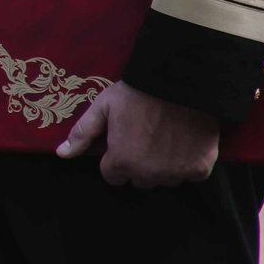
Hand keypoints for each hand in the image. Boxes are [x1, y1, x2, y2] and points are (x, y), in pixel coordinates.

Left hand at [58, 81, 220, 186]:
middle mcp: (149, 174)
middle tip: (145, 139)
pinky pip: (192, 175)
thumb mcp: (102, 108)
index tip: (122, 145)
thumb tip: (62, 153)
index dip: (115, 160)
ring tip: (165, 139)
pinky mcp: (201, 168)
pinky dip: (189, 163)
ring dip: (164, 167)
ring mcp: (176, 173)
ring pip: (166, 179)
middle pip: (140, 180)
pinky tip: (185, 142)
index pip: (113, 177)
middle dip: (139, 165)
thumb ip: (83, 133)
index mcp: (122, 161)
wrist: (180, 83)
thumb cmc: (136, 94)